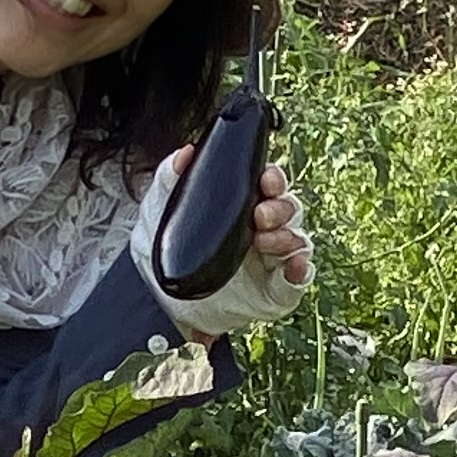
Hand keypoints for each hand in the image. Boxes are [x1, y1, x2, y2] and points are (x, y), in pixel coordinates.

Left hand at [139, 145, 312, 338]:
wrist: (156, 302)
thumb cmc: (163, 253)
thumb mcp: (158, 211)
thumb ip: (169, 178)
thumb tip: (185, 155)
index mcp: (242, 206)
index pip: (269, 185)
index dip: (274, 179)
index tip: (266, 179)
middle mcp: (262, 230)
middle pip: (288, 210)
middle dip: (281, 208)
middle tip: (260, 215)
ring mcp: (270, 262)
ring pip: (297, 241)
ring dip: (287, 238)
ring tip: (264, 242)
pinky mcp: (274, 293)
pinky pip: (297, 281)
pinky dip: (301, 271)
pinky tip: (293, 267)